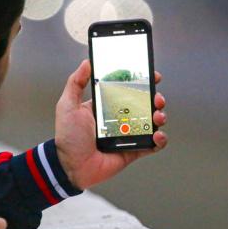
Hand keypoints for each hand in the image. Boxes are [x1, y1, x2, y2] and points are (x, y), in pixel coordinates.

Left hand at [55, 59, 167, 189]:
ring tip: (157, 116)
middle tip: (156, 98)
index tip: (152, 75)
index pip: (128, 89)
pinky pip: (152, 145)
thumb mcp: (67, 105)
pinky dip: (160, 140)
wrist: (69, 166)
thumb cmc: (67, 137)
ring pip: (151, 122)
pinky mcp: (133, 151)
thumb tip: (86, 62)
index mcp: (106, 106)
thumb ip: (75, 82)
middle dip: (155, 98)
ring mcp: (127, 135)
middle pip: (144, 104)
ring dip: (159, 116)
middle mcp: (119, 118)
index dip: (142, 82)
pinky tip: (157, 136)